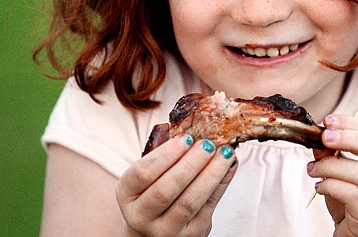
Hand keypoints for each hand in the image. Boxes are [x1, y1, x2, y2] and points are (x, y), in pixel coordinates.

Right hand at [115, 136, 236, 236]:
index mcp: (127, 194)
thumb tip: (195, 132)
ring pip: (189, 202)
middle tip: (208, 144)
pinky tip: (229, 166)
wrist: (152, 231)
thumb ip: (165, 157)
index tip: (186, 138)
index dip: (165, 155)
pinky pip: (208, 207)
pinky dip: (222, 184)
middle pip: (166, 190)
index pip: (142, 174)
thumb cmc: (152, 192)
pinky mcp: (191, 235)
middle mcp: (141, 216)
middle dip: (190, 164)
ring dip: (211, 174)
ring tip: (225, 153)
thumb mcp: (148, 176)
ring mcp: (165, 230)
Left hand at [308, 115, 357, 236]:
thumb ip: (333, 156)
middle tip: (323, 137)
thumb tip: (318, 141)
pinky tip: (320, 187)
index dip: (353, 123)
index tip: (328, 121)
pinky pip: (352, 195)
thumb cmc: (355, 204)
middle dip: (349, 139)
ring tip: (313, 169)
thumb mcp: (343, 175)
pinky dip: (331, 186)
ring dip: (331, 167)